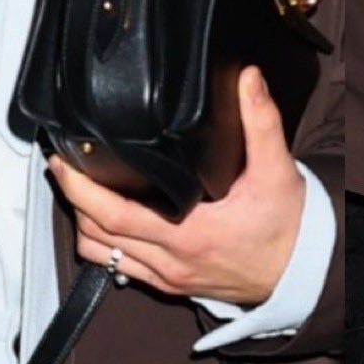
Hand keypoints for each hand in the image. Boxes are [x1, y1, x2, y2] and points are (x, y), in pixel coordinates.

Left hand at [48, 67, 304, 305]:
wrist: (302, 271)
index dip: (82, 189)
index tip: (64, 161)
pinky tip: (104, 219)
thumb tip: (248, 78)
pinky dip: (103, 244)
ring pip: (103, 256)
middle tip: (62, 165)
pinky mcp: (171, 285)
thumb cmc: (288, 226)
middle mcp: (171, 261)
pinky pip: (121, 269)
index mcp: (190, 233)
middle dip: (72, 199)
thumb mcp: (277, 170)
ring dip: (84, 224)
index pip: (116, 215)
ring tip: (78, 188)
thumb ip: (261, 121)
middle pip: (97, 236)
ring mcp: (168, 278)